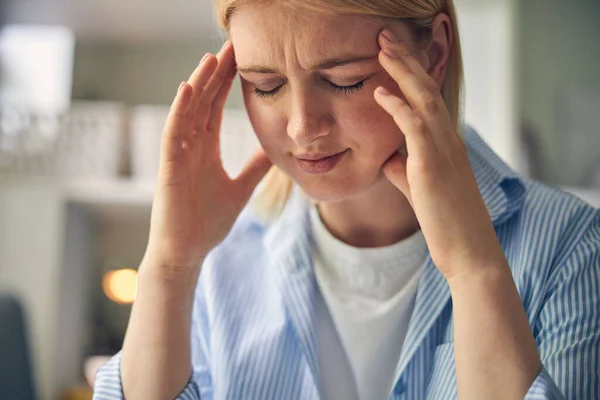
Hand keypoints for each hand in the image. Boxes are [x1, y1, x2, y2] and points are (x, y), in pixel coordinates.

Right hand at [145, 41, 271, 272]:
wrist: (188, 252)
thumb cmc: (207, 222)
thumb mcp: (240, 188)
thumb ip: (255, 167)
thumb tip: (275, 149)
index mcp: (205, 148)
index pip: (216, 107)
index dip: (226, 82)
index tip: (241, 58)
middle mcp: (190, 146)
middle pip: (203, 101)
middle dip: (215, 73)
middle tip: (230, 45)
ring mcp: (178, 155)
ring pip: (187, 111)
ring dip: (198, 84)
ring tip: (211, 57)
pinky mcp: (169, 168)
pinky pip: (173, 134)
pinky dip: (179, 111)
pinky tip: (188, 90)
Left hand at [373, 29, 505, 279]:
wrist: (467, 250)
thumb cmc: (445, 221)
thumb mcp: (419, 187)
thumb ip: (404, 167)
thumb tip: (387, 157)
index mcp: (446, 142)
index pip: (428, 99)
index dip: (410, 74)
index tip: (391, 55)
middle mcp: (448, 139)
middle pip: (427, 89)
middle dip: (406, 61)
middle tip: (386, 37)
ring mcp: (443, 150)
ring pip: (424, 99)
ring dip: (403, 71)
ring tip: (383, 48)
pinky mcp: (433, 165)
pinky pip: (416, 126)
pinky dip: (398, 107)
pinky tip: (380, 92)